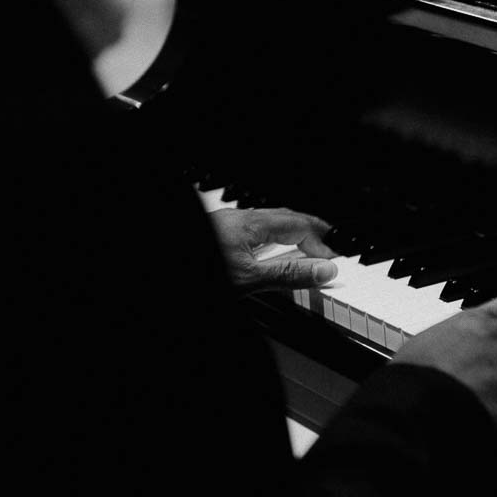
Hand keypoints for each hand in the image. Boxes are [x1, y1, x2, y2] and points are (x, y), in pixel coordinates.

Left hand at [209, 207, 338, 290]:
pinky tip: (271, 256)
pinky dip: (272, 243)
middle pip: (286, 219)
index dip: (323, 241)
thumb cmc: (203, 268)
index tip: (336, 259)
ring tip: (307, 253)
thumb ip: (287, 274)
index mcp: (250, 223)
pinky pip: (253, 234)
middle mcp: (238, 219)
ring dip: (292, 237)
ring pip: (268, 226)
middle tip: (329, 251)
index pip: (300, 225)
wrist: (160, 270)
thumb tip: (324, 270)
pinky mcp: (219, 236)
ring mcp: (227, 226)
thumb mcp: (248, 278)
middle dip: (312, 234)